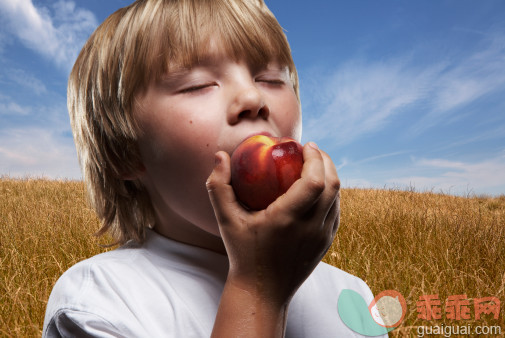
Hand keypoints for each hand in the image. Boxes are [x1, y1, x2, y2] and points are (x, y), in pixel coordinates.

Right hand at [207, 141, 340, 306]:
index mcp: (288, 219)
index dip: (315, 158)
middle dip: (325, 160)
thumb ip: (218, 186)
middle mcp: (311, 228)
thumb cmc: (242, 253)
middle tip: (310, 150)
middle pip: (332, 184)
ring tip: (314, 164)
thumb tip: (220, 155)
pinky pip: (335, 210)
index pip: (315, 181)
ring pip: (337, 197)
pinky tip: (317, 187)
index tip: (304, 145)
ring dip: (329, 175)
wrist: (263, 291)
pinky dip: (330, 193)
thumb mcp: (226, 221)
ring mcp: (322, 237)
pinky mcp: (327, 243)